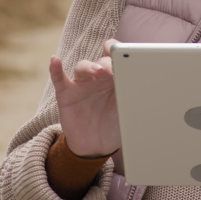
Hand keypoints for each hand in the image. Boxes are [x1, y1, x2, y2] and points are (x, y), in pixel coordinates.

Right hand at [50, 39, 120, 158]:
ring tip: (98, 72)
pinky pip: (59, 78)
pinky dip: (56, 69)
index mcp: (115, 78)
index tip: (127, 55)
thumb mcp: (126, 109)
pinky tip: (55, 60)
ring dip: (90, 67)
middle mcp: (98, 78)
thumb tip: (145, 84)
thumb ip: (131, 95)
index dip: (120, 53)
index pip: (116, 58)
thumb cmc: (114, 124)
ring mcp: (81, 84)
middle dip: (108, 63)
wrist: (96, 146)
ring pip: (83, 67)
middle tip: (114, 70)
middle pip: (101, 61)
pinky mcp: (66, 94)